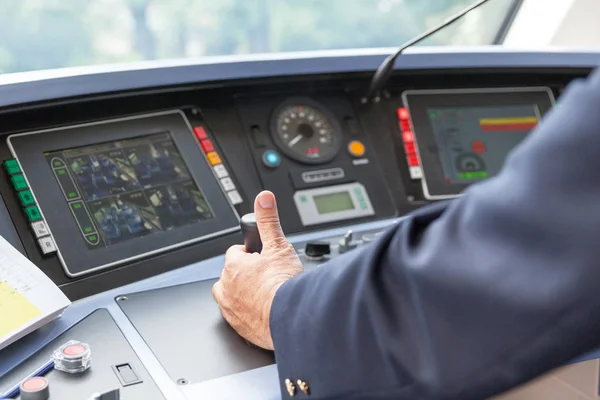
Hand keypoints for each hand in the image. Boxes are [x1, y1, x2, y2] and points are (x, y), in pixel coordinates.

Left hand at [212, 191, 303, 349]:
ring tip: (264, 293)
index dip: (251, 253)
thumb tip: (263, 198)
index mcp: (233, 267)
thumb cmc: (284, 285)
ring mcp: (231, 310)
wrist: (292, 319)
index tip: (261, 257)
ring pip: (231, 296)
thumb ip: (269, 221)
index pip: (235, 253)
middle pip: (231, 274)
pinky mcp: (239, 328)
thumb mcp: (279, 245)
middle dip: (246, 274)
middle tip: (267, 275)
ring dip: (243, 293)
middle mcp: (226, 288)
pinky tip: (265, 310)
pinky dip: (249, 312)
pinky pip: (239, 316)